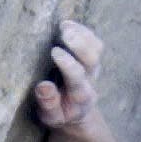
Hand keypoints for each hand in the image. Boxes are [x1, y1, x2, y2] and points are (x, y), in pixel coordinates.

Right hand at [31, 18, 104, 132]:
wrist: (77, 114)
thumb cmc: (60, 114)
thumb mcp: (51, 117)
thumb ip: (48, 103)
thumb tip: (44, 86)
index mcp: (80, 95)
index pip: (77, 77)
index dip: (68, 63)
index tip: (54, 52)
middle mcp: (90, 79)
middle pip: (92, 60)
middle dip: (80, 45)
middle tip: (64, 32)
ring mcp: (93, 67)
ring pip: (96, 48)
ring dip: (82, 34)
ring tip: (64, 25)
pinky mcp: (92, 58)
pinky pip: (94, 42)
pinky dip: (83, 31)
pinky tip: (67, 24)